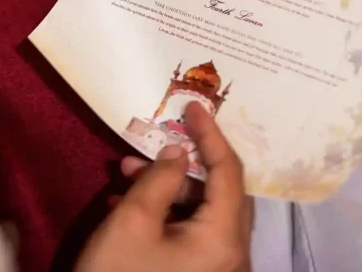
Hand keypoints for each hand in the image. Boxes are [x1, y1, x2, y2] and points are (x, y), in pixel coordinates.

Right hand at [75, 103, 252, 271]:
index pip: (229, 172)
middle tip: (159, 139)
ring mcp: (217, 269)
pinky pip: (194, 233)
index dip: (211, 134)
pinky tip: (130, 203)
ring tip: (128, 173)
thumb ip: (160, 178)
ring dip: (171, 188)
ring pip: (204, 212)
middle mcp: (232, 254)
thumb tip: (179, 152)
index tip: (192, 106)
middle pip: (221, 192)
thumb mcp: (132, 220)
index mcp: (224, 238)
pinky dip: (169, 213)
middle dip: (187, 162)